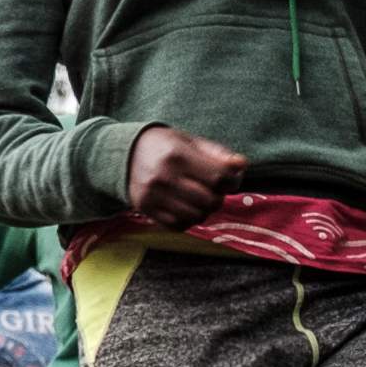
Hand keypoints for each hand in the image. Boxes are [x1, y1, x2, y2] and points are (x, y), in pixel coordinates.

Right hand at [125, 124, 246, 229]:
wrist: (123, 154)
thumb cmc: (164, 145)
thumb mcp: (190, 141)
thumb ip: (218, 154)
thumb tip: (242, 165)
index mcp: (178, 155)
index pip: (219, 177)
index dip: (232, 181)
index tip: (228, 179)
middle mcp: (164, 177)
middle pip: (210, 201)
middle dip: (218, 197)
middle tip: (212, 190)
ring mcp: (153, 196)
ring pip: (196, 217)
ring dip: (204, 211)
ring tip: (198, 199)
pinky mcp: (146, 209)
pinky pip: (179, 225)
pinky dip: (188, 220)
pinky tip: (185, 207)